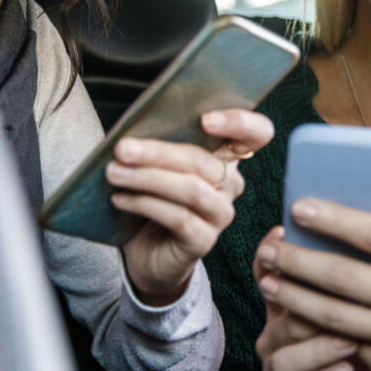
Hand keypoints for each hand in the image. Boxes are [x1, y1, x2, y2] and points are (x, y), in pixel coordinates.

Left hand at [107, 108, 272, 304]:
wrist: (146, 251)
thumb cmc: (152, 196)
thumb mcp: (157, 164)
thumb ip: (159, 142)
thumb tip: (133, 130)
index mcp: (225, 157)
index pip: (255, 134)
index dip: (240, 123)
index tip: (205, 120)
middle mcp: (229, 183)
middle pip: (204, 161)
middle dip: (159, 152)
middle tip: (122, 149)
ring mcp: (219, 214)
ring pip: (192, 190)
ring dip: (148, 178)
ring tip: (114, 173)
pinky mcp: (203, 241)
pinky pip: (179, 218)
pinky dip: (146, 204)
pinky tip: (120, 199)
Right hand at [254, 228, 370, 370]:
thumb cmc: (369, 338)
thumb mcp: (365, 302)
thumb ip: (356, 273)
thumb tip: (365, 236)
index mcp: (288, 304)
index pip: (265, 273)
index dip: (269, 254)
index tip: (283, 233)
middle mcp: (276, 334)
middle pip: (279, 316)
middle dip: (306, 303)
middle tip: (339, 297)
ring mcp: (281, 368)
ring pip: (283, 357)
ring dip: (318, 347)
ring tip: (350, 340)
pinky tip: (347, 368)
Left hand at [256, 200, 370, 370]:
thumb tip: (347, 224)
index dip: (332, 219)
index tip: (298, 208)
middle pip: (343, 275)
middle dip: (297, 261)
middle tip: (268, 250)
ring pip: (334, 315)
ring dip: (294, 297)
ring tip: (269, 283)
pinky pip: (345, 346)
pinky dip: (315, 332)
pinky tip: (294, 319)